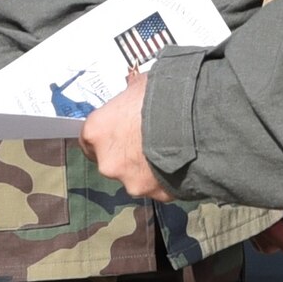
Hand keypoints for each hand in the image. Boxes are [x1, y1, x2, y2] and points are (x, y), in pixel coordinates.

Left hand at [79, 70, 170, 200]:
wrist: (195, 120)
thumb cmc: (161, 96)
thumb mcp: (139, 86)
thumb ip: (128, 97)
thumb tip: (133, 93)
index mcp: (97, 131)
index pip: (88, 140)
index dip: (104, 136)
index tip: (117, 131)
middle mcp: (107, 162)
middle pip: (110, 161)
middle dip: (125, 154)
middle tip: (146, 140)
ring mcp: (131, 182)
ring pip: (134, 177)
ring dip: (145, 169)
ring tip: (167, 150)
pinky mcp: (156, 195)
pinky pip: (158, 187)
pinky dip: (166, 178)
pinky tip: (180, 163)